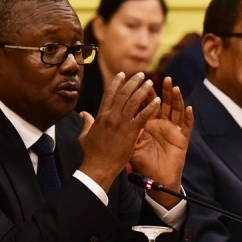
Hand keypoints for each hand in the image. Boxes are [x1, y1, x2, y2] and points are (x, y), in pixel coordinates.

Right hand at [78, 72, 159, 190]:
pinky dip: (150, 107)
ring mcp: (121, 123)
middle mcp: (111, 116)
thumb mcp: (85, 135)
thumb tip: (83, 113)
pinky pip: (143, 116)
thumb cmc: (91, 153)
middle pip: (124, 94)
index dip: (117, 82)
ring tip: (150, 83)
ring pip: (134, 101)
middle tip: (142, 75)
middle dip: (133, 82)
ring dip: (143, 90)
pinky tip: (157, 101)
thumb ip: (86, 122)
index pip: (109, 93)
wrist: (99, 167)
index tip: (123, 74)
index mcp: (101, 115)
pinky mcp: (131, 132)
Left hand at [130, 77, 193, 208]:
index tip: (141, 81)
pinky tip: (188, 108)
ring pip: (176, 110)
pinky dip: (188, 117)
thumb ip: (122, 132)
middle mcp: (162, 124)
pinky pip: (186, 126)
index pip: (147, 105)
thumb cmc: (144, 164)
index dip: (145, 94)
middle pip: (163, 103)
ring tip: (175, 87)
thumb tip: (108, 120)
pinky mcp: (182, 139)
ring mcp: (173, 130)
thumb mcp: (130, 146)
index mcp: (149, 124)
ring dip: (176, 99)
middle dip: (163, 91)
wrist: (156, 180)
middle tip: (162, 78)